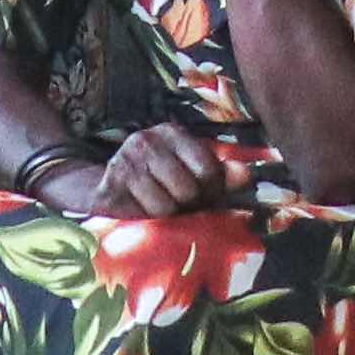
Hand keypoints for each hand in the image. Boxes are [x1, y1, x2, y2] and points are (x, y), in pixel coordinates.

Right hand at [93, 121, 244, 218]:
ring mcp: (125, 162)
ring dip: (167, 217)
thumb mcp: (191, 170)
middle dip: (190, 207)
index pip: (209, 170)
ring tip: (162, 211)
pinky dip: (147, 221)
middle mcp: (147, 141)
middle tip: (183, 208)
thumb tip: (246, 175)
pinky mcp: (109, 187)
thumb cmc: (160, 180)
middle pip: (189, 191)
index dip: (213, 192)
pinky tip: (143, 213)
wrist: (108, 187)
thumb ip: (220, 174)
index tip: (206, 198)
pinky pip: (143, 215)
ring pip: (166, 207)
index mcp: (172, 133)